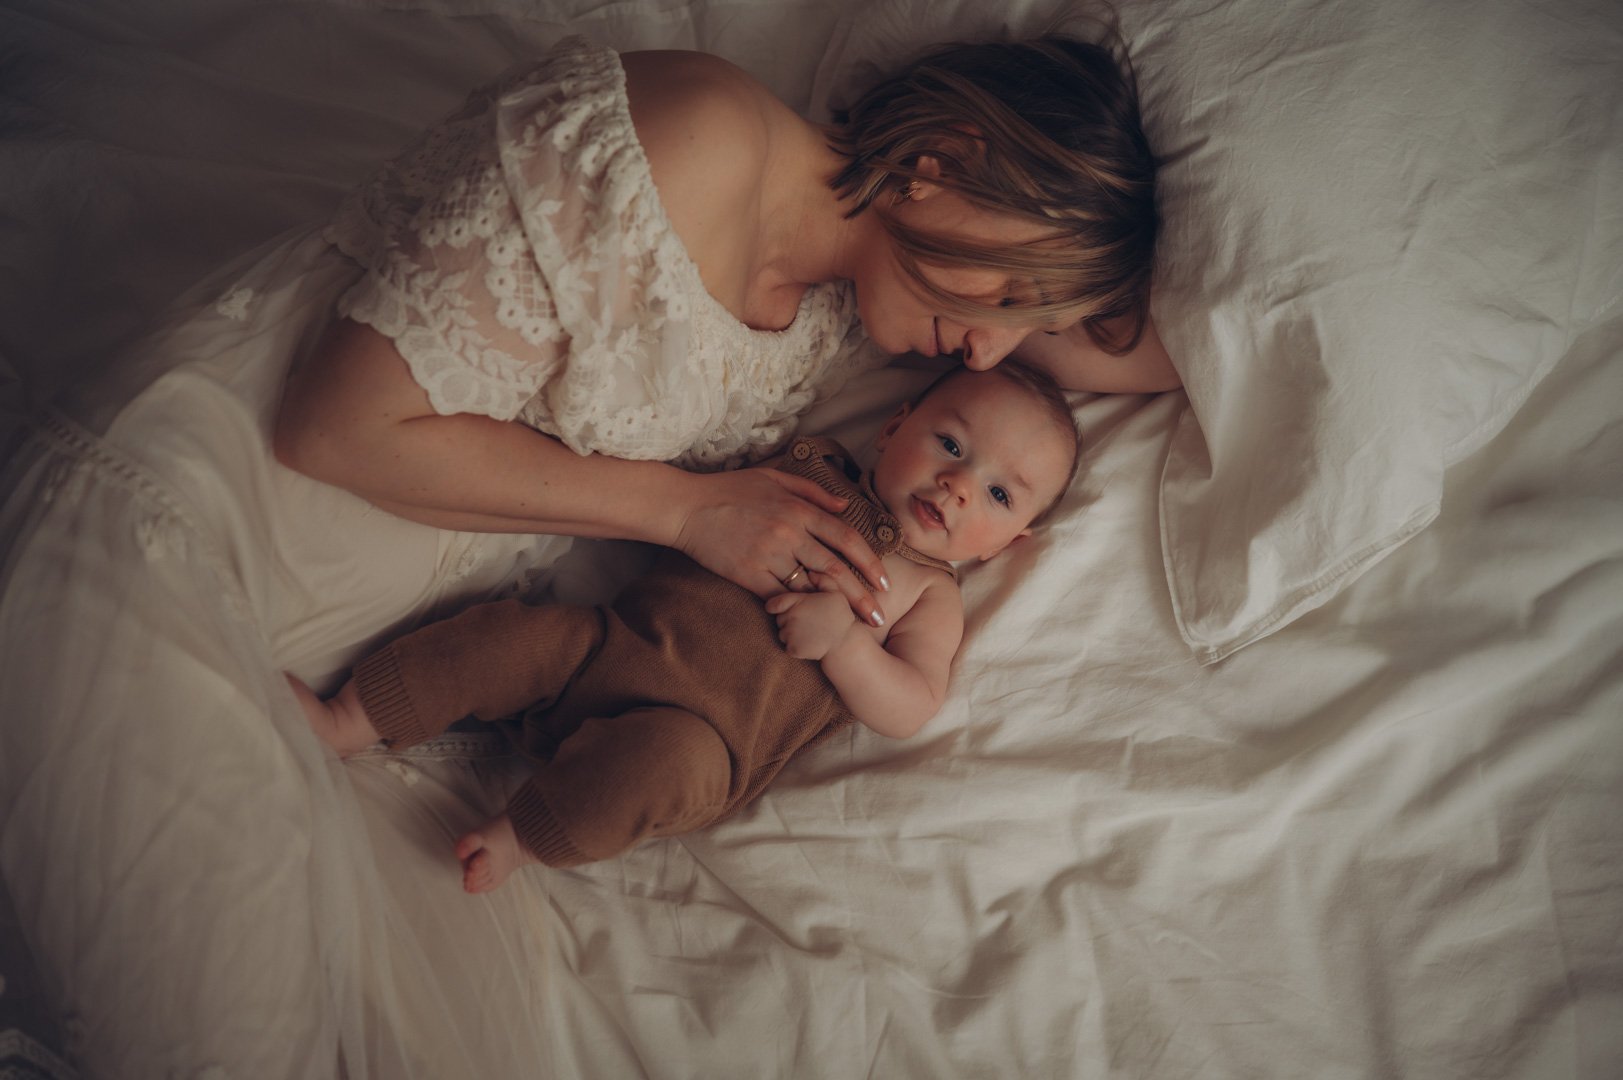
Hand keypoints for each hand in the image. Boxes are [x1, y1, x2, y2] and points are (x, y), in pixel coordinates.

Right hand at [672, 468, 888, 626]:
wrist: (687, 508)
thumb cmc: (730, 490)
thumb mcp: (775, 478)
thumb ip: (814, 492)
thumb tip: (846, 506)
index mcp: (799, 509)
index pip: (846, 538)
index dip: (869, 563)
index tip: (885, 584)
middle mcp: (789, 533)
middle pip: (835, 569)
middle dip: (862, 597)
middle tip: (879, 619)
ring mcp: (768, 555)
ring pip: (810, 587)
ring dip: (834, 609)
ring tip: (853, 629)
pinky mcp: (748, 574)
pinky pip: (779, 597)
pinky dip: (797, 611)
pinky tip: (811, 626)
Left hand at [765, 588, 860, 660]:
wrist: (845, 642)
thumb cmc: (841, 616)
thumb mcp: (835, 592)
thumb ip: (822, 579)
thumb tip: (811, 572)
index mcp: (796, 602)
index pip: (773, 603)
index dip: (775, 606)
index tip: (781, 608)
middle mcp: (789, 617)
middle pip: (779, 619)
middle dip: (788, 619)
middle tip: (805, 621)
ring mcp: (790, 635)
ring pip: (782, 634)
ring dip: (791, 634)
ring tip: (808, 632)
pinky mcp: (793, 649)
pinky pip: (788, 647)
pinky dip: (795, 647)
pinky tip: (808, 643)